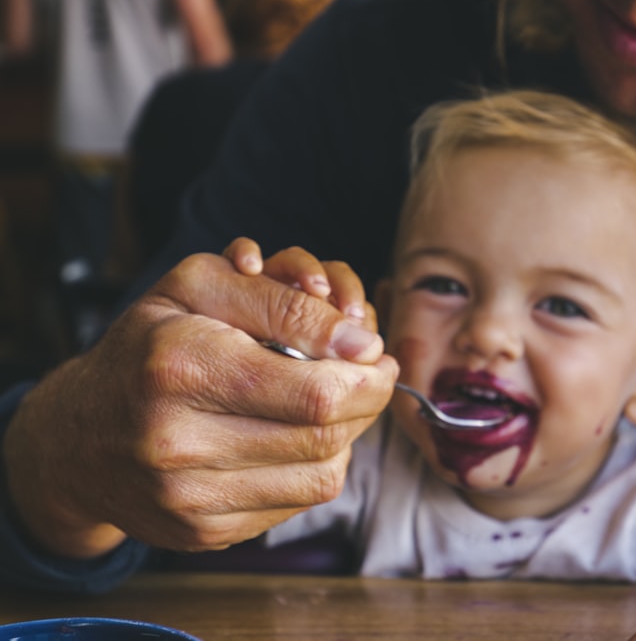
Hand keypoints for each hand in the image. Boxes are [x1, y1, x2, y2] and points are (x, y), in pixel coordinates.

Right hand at [2, 246, 397, 558]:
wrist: (75, 438)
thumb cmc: (147, 346)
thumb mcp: (200, 287)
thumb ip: (283, 302)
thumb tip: (361, 342)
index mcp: (180, 368)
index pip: (316, 391)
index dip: (366, 374)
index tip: (375, 352)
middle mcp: (178, 442)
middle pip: (327, 434)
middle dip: (368, 399)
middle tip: (372, 373)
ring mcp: (189, 498)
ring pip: (323, 475)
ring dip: (348, 433)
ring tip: (334, 401)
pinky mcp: (204, 533)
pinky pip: (298, 501)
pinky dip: (316, 464)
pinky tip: (297, 435)